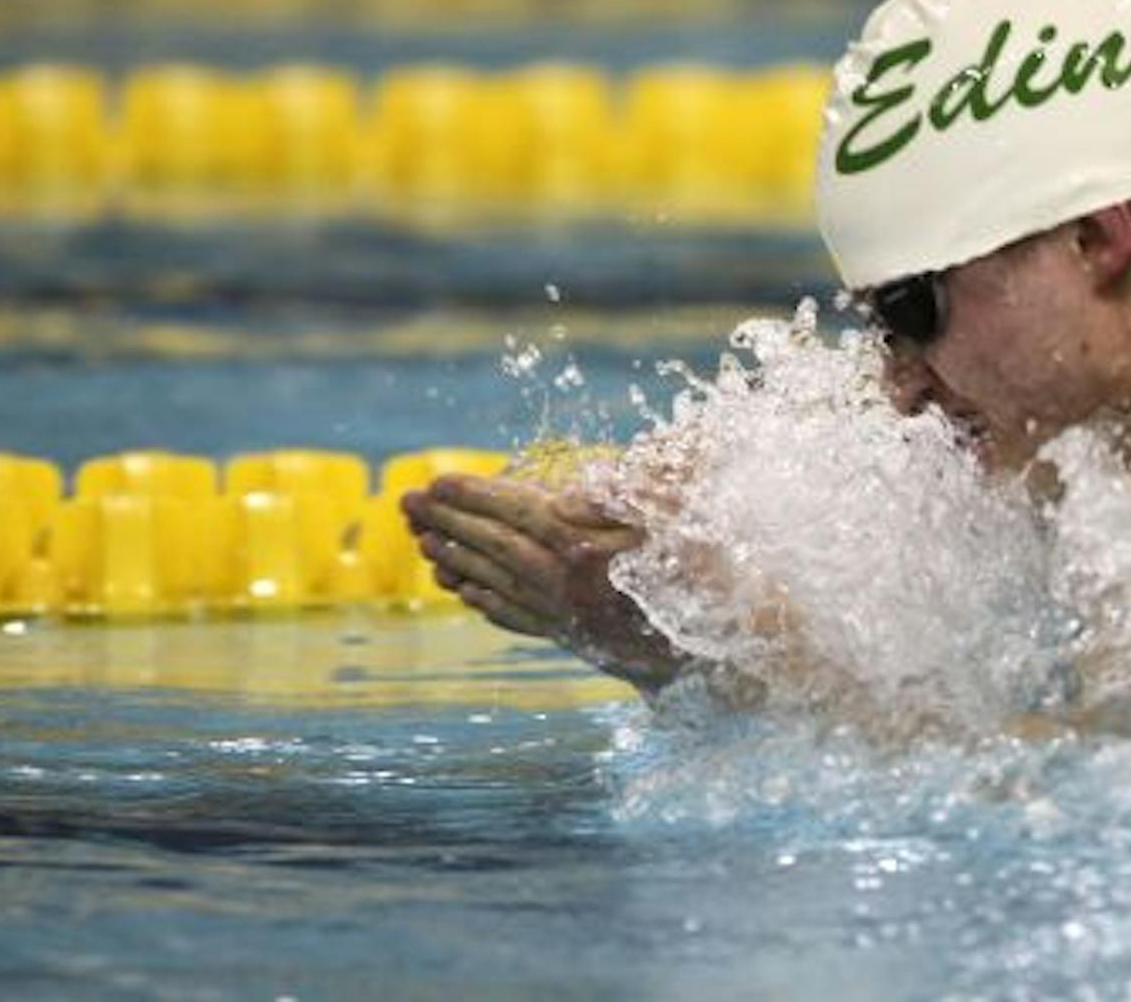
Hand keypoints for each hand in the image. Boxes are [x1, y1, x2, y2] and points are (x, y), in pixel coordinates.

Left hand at [400, 474, 687, 691]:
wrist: (725, 648)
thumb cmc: (712, 569)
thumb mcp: (684, 515)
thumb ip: (631, 495)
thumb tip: (570, 495)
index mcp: (589, 550)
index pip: (520, 514)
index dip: (477, 496)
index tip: (438, 482)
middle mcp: (569, 586)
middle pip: (495, 548)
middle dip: (448, 523)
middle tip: (406, 505)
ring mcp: (569, 616)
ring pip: (498, 584)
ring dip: (456, 560)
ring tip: (422, 543)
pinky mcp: (577, 638)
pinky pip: (517, 617)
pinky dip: (484, 602)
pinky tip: (463, 593)